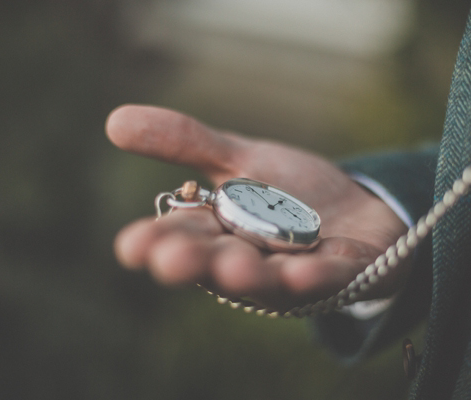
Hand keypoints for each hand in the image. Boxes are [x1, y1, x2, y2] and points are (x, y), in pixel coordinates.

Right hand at [106, 104, 409, 310]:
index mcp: (221, 233)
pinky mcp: (342, 273)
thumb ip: (186, 143)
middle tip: (168, 261)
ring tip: (232, 269)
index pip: (183, 237)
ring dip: (248, 275)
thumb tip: (113, 122)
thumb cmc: (290, 192)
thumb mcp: (239, 160)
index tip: (131, 245)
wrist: (357, 205)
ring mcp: (295, 271)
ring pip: (267, 278)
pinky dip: (311, 277)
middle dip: (195, 263)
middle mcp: (251, 258)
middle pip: (218, 263)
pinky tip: (298, 273)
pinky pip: (326, 279)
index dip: (157, 242)